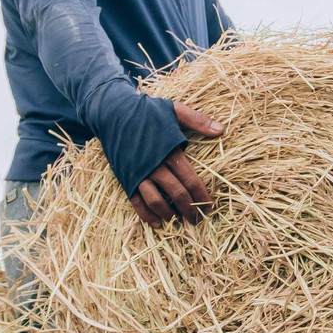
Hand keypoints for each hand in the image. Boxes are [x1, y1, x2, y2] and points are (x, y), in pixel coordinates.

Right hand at [131, 102, 223, 227]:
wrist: (112, 112)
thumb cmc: (146, 111)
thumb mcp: (174, 109)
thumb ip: (197, 120)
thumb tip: (221, 130)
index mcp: (169, 151)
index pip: (191, 179)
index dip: (202, 195)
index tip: (210, 206)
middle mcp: (154, 165)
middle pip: (176, 193)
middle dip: (189, 209)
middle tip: (197, 219)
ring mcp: (138, 173)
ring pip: (156, 201)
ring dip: (169, 214)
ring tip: (178, 221)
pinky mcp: (125, 177)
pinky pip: (136, 201)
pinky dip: (146, 215)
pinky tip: (156, 223)